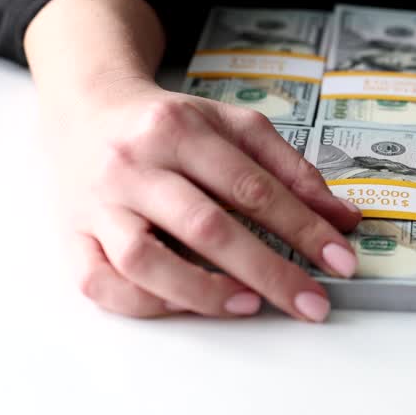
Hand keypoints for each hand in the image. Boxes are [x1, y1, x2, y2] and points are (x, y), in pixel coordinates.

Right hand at [49, 76, 362, 321]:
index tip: (340, 261)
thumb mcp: (233, 127)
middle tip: (311, 302)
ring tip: (249, 304)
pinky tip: (186, 306)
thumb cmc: (169, 124)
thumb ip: (290, 170)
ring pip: (142, 261)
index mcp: (178, 129)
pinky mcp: (73, 236)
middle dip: (268, 272)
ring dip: (201, 292)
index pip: (251, 187)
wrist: (87, 108)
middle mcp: (133, 166)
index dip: (302, 228)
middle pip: (205, 226)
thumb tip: (343, 218)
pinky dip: (144, 303)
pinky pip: (100, 283)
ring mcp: (98, 204)